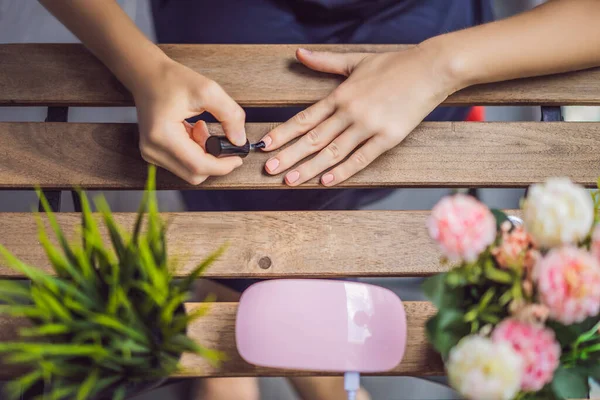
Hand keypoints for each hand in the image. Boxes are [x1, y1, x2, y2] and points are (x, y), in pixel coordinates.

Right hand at [133, 59, 245, 184]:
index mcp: (162, 136)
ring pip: (190, 171)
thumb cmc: (172, 80)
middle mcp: (153, 150)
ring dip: (204, 155)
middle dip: (213, 160)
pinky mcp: (154, 153)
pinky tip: (194, 131)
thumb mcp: (208, 90)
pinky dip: (195, 152)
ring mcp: (151, 154)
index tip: (238, 158)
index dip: (223, 166)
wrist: (147, 75)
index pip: (198, 166)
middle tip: (217, 135)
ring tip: (201, 128)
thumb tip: (240, 141)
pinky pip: (183, 164)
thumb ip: (230, 115)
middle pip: (195, 174)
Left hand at [260, 45, 457, 185]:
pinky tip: (326, 181)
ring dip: (309, 168)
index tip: (264, 145)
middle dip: (288, 155)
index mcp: (340, 95)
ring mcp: (368, 126)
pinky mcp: (388, 138)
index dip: (283, 133)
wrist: (430, 68)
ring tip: (290, 180)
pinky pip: (362, 158)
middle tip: (269, 169)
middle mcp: (350, 112)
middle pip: (313, 139)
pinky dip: (343, 171)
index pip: (304, 118)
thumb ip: (324, 62)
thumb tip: (298, 53)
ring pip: (333, 152)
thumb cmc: (394, 64)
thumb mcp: (355, 60)